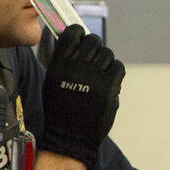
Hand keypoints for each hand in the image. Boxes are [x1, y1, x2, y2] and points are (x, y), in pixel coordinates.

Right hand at [39, 25, 125, 167]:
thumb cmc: (59, 110)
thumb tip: (75, 41)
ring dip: (105, 60)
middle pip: (93, 41)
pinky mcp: (109, 87)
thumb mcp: (52, 81)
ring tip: (100, 73)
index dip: (79, 34)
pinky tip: (108, 80)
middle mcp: (77, 66)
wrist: (69, 137)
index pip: (73, 33)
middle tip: (93, 59)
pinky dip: (115, 71)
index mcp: (59, 63)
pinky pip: (118, 67)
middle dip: (94, 48)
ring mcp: (95, 76)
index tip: (80, 40)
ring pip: (107, 53)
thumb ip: (63, 60)